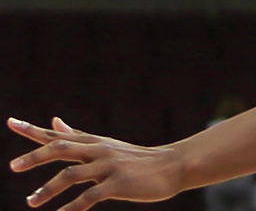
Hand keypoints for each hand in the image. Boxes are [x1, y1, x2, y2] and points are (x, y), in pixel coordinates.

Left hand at [9, 117, 185, 210]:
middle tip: (14, 166)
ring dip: (48, 189)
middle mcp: (98, 150)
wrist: (172, 166)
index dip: (33, 130)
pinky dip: (72, 208)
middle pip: (62, 148)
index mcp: (93, 142)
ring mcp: (109, 166)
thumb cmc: (135, 159)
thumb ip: (76, 136)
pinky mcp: (118, 184)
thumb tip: (54, 121)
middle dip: (36, 156)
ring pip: (71, 174)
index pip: (58, 135)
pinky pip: (89, 196)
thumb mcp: (104, 145)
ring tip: (31, 201)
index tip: (10, 122)